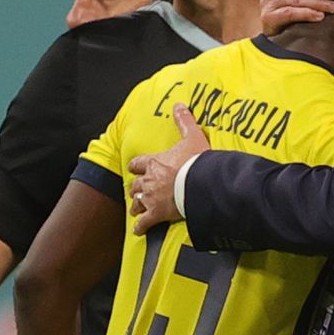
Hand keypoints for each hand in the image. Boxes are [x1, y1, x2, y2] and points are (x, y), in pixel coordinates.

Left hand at [127, 103, 209, 234]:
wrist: (198, 184)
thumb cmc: (196, 162)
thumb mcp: (192, 137)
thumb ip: (184, 121)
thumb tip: (180, 105)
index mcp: (154, 162)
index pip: (137, 163)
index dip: (136, 166)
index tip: (136, 168)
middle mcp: (148, 180)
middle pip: (135, 184)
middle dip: (135, 188)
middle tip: (137, 191)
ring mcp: (151, 198)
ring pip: (136, 202)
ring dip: (136, 205)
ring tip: (136, 209)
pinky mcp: (156, 214)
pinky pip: (143, 222)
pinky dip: (140, 226)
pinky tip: (139, 229)